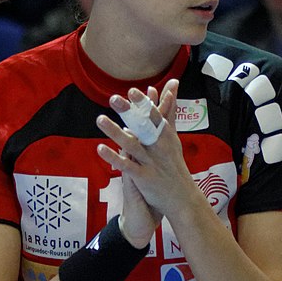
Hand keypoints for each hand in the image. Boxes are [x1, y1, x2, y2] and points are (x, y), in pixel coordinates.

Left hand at [96, 79, 194, 234]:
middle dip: (130, 112)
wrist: (182, 197)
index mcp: (165, 135)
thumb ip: (169, 110)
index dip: (143, 103)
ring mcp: (151, 162)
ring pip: (132, 144)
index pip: (154, 115)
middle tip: (114, 99)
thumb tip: (172, 83)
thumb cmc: (174, 163)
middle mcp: (159, 146)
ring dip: (115, 132)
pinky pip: (127, 166)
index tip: (132, 91)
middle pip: (143, 126)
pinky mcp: (143, 177)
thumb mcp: (172, 135)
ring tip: (100, 119)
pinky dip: (114, 157)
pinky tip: (101, 148)